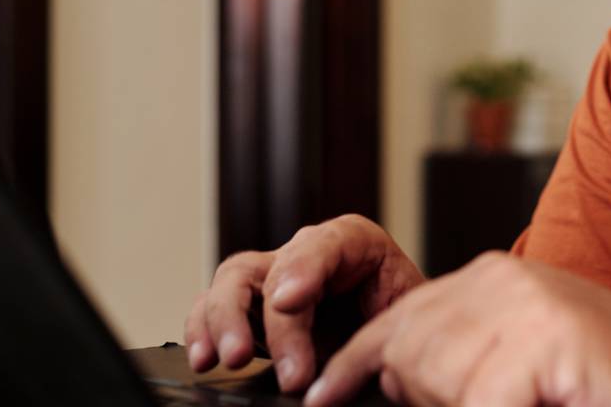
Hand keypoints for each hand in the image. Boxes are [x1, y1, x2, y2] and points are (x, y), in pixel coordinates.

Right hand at [183, 214, 425, 391]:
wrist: (401, 343)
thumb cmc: (405, 328)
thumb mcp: (407, 322)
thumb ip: (379, 334)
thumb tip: (352, 368)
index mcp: (357, 247)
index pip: (326, 243)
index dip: (303, 267)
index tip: (290, 301)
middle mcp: (308, 259)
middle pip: (268, 268)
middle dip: (259, 312)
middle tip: (258, 356)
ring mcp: (275, 283)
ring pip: (233, 282)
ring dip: (223, 322)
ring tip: (228, 359)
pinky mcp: (253, 313)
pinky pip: (214, 309)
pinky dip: (204, 332)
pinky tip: (203, 358)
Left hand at [305, 252, 610, 406]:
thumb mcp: (526, 367)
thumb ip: (467, 363)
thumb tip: (390, 376)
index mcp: (493, 281)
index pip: (397, 320)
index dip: (354, 366)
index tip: (319, 398)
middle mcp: (502, 280)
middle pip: (405, 354)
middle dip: (427, 398)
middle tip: (503, 401)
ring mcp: (524, 304)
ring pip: (432, 380)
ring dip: (469, 406)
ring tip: (536, 398)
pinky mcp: (545, 338)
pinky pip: (479, 404)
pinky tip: (545, 404)